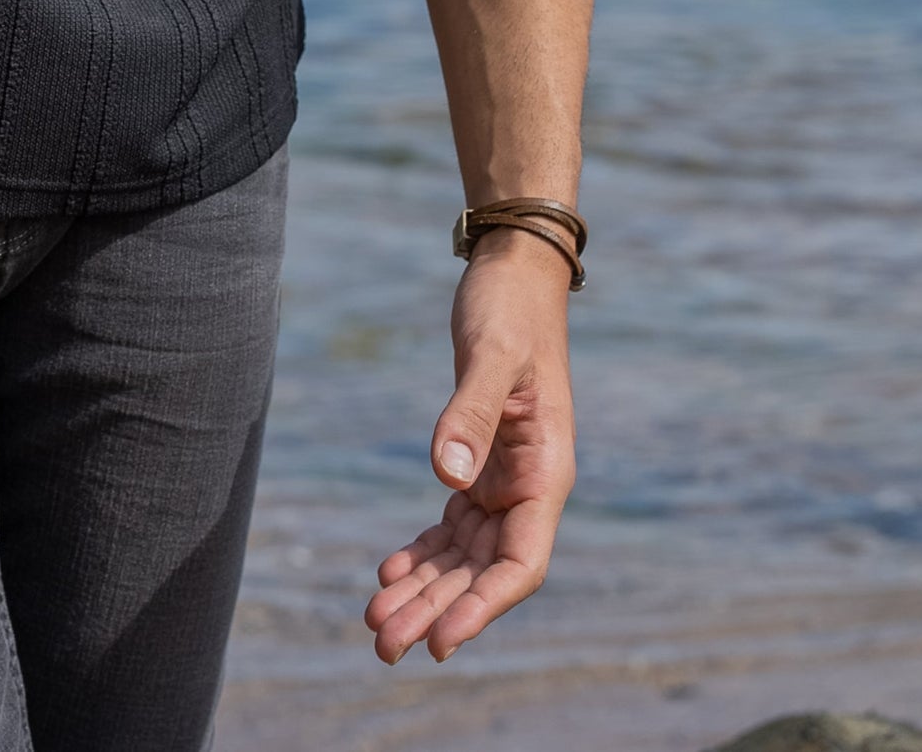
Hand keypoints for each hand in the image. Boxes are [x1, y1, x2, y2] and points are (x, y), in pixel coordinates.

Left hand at [365, 231, 575, 664]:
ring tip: (376, 624)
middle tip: (383, 646)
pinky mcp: (478, 465)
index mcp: (546, 472)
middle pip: (482, 572)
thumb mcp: (490, 354)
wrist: (512, 276)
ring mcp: (504, 480)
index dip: (482, 607)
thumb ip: (470, 414)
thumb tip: (446, 478)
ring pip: (463, 557)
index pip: (520, 564)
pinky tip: (387, 574)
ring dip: (423, 591)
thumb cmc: (510, 310)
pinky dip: (421, 552)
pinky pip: (451, 526)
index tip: (441, 641)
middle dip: (437, 611)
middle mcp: (529, 487)